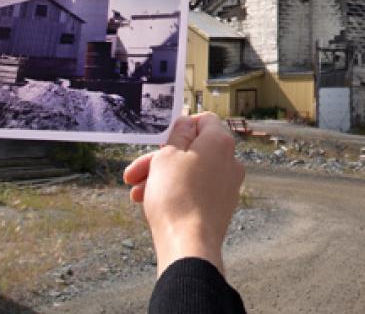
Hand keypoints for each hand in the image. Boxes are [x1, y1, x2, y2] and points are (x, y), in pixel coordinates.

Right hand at [123, 113, 244, 275]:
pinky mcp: (221, 207)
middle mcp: (230, 161)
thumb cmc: (176, 196)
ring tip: (136, 194)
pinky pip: (197, 191)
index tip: (161, 140)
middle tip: (134, 173)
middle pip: (192, 150)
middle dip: (160, 159)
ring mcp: (228, 185)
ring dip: (162, 178)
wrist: (189, 245)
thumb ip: (178, 134)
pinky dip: (176, 193)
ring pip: (191, 172)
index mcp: (220, 142)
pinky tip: (151, 204)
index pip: (204, 120)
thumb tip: (187, 123)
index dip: (181, 127)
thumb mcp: (167, 155)